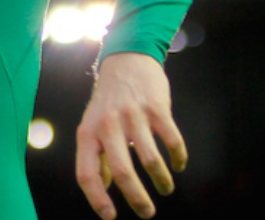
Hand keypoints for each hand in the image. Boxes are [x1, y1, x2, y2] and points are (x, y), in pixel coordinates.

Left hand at [75, 52, 187, 219]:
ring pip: (150, 160)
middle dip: (138, 199)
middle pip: (123, 172)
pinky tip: (178, 165)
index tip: (111, 217)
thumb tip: (103, 188)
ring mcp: (133, 115)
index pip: (86, 174)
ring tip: (166, 188)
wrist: (127, 60)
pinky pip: (172, 141)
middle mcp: (108, 125)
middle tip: (147, 213)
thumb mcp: (93, 125)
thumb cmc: (108, 101)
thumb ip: (96, 156)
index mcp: (88, 133)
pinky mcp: (157, 108)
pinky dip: (177, 158)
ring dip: (161, 181)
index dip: (97, 199)